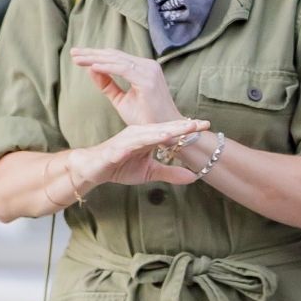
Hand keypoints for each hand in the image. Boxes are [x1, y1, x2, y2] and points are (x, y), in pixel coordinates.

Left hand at [72, 47, 183, 126]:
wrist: (165, 133)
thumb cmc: (146, 119)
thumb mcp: (122, 100)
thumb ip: (108, 84)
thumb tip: (91, 69)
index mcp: (143, 68)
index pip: (116, 57)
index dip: (96, 55)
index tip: (77, 56)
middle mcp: (148, 66)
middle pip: (115, 55)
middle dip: (92, 53)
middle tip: (73, 52)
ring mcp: (149, 72)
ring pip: (117, 60)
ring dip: (95, 58)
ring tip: (77, 59)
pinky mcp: (148, 81)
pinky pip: (123, 70)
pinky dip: (107, 68)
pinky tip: (91, 66)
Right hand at [73, 121, 208, 191]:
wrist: (94, 170)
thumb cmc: (120, 167)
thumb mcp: (149, 172)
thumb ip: (170, 173)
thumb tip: (193, 177)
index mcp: (148, 136)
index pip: (172, 131)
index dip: (188, 128)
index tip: (207, 125)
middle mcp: (140, 133)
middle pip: (164, 128)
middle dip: (182, 126)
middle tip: (201, 122)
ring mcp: (127, 139)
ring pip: (149, 133)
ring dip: (165, 131)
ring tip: (180, 130)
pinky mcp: (116, 148)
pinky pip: (131, 144)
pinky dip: (141, 142)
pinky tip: (151, 141)